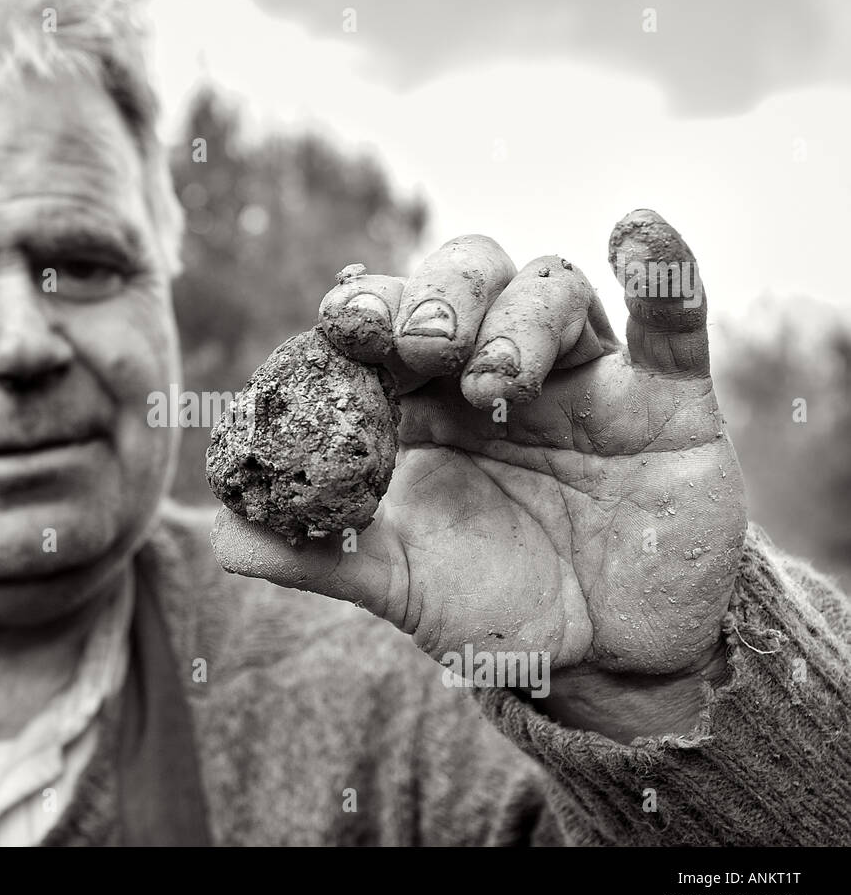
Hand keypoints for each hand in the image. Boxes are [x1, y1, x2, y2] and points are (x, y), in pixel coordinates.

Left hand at [212, 210, 748, 740]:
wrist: (607, 661)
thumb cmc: (494, 606)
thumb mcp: (400, 587)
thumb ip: (316, 558)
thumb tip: (221, 534)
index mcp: (425, 402)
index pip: (388, 325)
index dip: (364, 313)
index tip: (340, 323)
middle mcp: (499, 371)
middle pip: (465, 278)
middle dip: (436, 297)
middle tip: (415, 343)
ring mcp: (585, 378)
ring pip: (550, 288)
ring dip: (518, 318)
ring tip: (495, 382)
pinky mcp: (668, 399)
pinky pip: (673, 320)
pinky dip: (665, 271)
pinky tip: (635, 233)